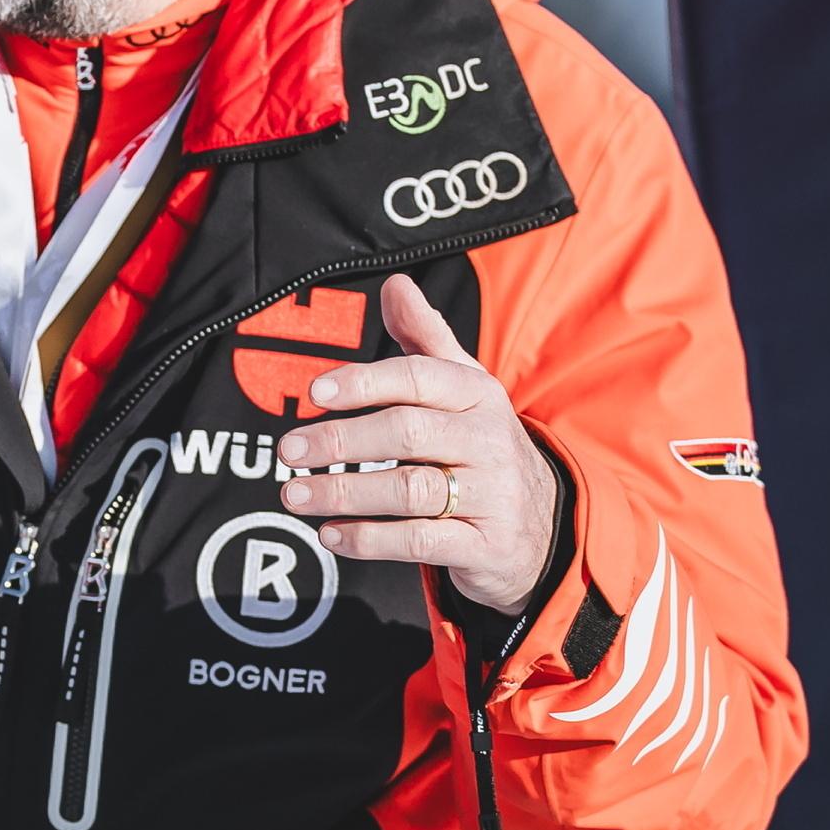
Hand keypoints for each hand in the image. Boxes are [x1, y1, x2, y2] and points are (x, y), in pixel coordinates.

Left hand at [276, 274, 559, 618]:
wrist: (543, 525)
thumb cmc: (479, 445)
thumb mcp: (464, 387)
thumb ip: (425, 337)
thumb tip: (395, 284)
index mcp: (478, 394)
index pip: (419, 378)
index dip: (364, 382)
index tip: (314, 392)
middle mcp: (489, 441)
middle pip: (407, 433)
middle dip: (340, 441)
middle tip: (287, 451)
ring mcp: (492, 495)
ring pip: (408, 490)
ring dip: (342, 494)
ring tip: (294, 495)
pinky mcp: (487, 545)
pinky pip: (420, 542)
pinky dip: (369, 539)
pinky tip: (331, 534)